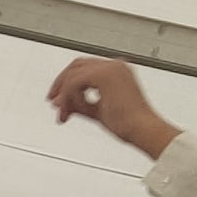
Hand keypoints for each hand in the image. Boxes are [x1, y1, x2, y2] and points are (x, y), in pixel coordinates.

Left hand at [47, 53, 177, 156]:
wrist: (143, 130)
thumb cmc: (129, 125)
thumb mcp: (97, 112)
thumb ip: (80, 104)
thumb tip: (63, 103)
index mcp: (117, 70)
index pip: (84, 69)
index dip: (68, 83)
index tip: (58, 100)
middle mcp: (114, 65)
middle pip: (76, 66)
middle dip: (61, 84)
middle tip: (53, 103)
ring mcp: (110, 68)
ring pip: (73, 75)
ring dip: (65, 97)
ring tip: (65, 114)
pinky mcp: (104, 75)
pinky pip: (74, 83)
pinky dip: (71, 98)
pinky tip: (77, 111)